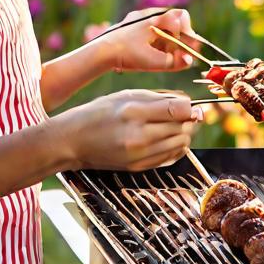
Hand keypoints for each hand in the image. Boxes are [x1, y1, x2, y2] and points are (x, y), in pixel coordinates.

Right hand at [54, 89, 202, 170]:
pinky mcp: (139, 167)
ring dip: (183, 134)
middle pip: (182, 128)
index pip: (178, 110)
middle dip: (188, 120)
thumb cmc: (99, 113)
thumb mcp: (126, 96)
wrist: (73, 141)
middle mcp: (137, 135)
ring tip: (172, 126)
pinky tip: (166, 139)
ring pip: (180, 144)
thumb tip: (190, 104)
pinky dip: (175, 147)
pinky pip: (171, 157)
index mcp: (133, 112)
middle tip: (182, 115)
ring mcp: (138, 155)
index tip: (191, 105)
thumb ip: (159, 98)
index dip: (190, 107)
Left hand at [97, 7, 199, 73]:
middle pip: (172, 23)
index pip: (182, 16)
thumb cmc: (127, 55)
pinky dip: (156, 43)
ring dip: (168, 42)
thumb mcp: (154, 62)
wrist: (99, 53)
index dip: (187, 32)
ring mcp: (138, 20)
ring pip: (162, 28)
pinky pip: (150, 31)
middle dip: (178, 40)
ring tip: (164, 57)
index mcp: (155, 17)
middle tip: (178, 55)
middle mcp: (148, 15)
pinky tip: (152, 55)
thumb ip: (176, 63)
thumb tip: (190, 61)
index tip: (186, 47)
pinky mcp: (130, 28)